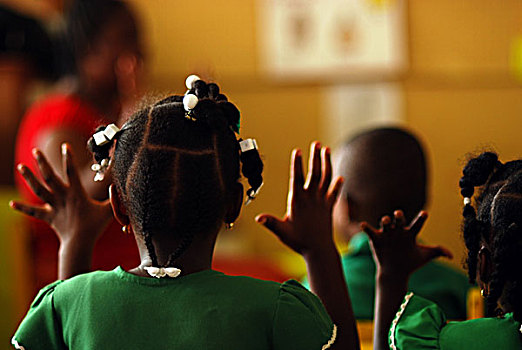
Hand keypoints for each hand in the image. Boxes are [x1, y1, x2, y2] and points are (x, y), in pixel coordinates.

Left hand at [10, 144, 112, 247]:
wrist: (79, 243)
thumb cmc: (95, 226)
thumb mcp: (108, 210)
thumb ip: (115, 198)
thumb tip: (119, 187)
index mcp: (76, 193)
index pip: (71, 172)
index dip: (68, 158)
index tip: (65, 146)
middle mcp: (62, 197)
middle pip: (49, 177)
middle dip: (42, 163)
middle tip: (35, 151)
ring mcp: (54, 206)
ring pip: (38, 190)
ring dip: (29, 178)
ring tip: (20, 166)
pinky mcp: (48, 217)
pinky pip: (34, 212)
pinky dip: (23, 208)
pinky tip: (12, 204)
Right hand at [255, 141, 342, 255]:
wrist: (320, 251)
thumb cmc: (299, 241)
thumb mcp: (282, 232)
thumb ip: (271, 223)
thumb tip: (258, 218)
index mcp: (298, 201)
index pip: (297, 178)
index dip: (297, 164)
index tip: (297, 151)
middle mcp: (312, 198)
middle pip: (315, 174)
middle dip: (315, 158)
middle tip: (316, 144)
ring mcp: (322, 202)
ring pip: (326, 179)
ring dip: (327, 164)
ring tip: (326, 150)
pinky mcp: (329, 208)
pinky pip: (334, 193)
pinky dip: (337, 184)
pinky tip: (340, 177)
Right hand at [362, 210, 452, 278]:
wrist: (395, 273)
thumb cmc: (411, 262)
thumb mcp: (425, 256)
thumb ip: (437, 251)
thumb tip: (452, 255)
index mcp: (410, 234)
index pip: (417, 224)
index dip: (421, 219)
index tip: (425, 214)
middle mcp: (398, 231)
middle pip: (399, 220)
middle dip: (399, 216)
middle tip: (399, 214)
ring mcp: (387, 234)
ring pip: (386, 224)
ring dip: (385, 221)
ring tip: (386, 220)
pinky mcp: (376, 239)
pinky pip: (370, 232)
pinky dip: (366, 228)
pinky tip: (363, 225)